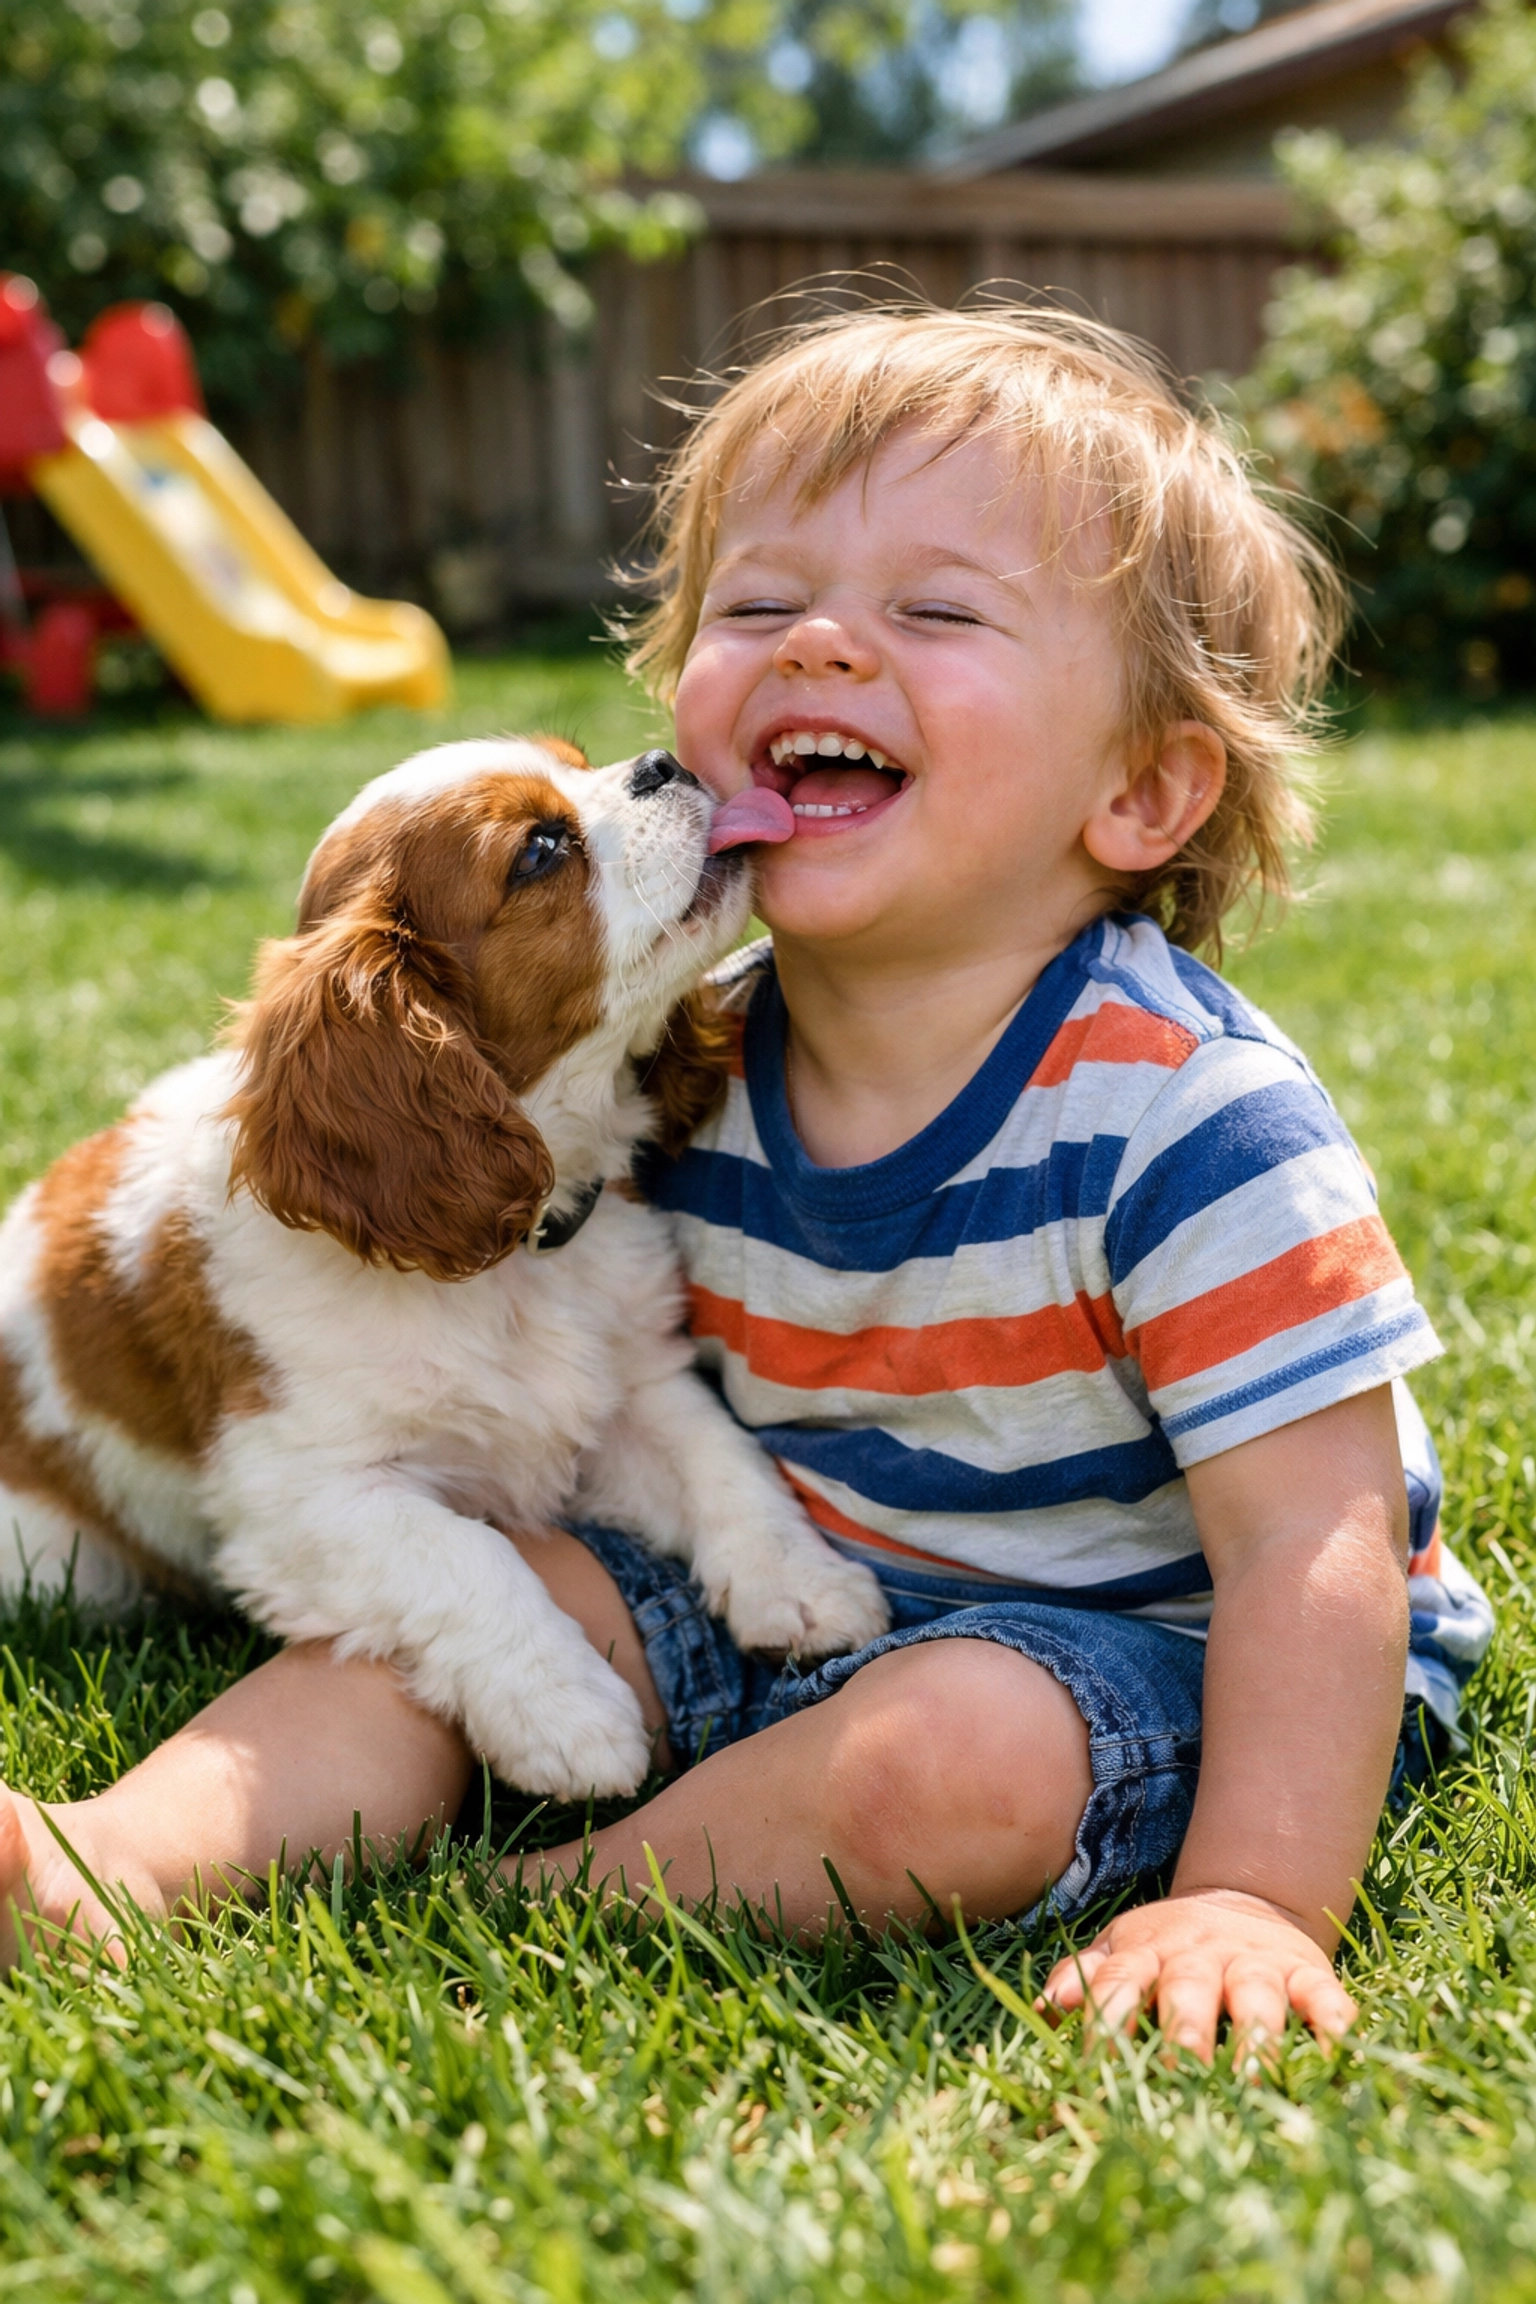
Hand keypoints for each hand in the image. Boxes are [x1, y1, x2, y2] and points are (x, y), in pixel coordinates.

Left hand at [1039, 1889, 1356, 2062]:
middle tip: (1182, 2073)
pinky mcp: (1304, 1971)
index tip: (1096, 2066)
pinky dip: (1331, 2020)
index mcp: (1148, 1952)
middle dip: (1185, 2031)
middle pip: (1188, 1989)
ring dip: (1255, 2035)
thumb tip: (1045, 2007)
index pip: (1120, 1983)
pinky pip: (1321, 1994)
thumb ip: (1085, 1977)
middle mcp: (1200, 1955)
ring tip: (1254, 2078)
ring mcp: (1255, 1961)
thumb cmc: (1169, 1947)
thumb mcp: (1122, 1949)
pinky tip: (1336, 2049)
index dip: (1106, 2021)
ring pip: (1255, 1995)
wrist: (1243, 1901)